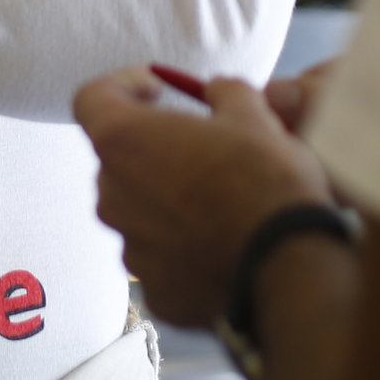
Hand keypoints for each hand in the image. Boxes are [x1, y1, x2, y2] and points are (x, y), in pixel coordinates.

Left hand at [76, 66, 334, 326]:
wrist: (289, 268)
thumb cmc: (265, 179)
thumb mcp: (253, 114)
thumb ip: (223, 93)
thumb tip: (217, 91)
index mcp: (122, 142)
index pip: (91, 99)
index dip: (121, 86)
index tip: (157, 90)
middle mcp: (112, 197)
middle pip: (117, 160)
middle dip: (152, 149)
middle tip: (201, 148)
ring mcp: (131, 251)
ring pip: (140, 213)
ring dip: (168, 201)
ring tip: (220, 201)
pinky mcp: (157, 294)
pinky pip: (164, 260)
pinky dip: (186, 249)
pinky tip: (227, 246)